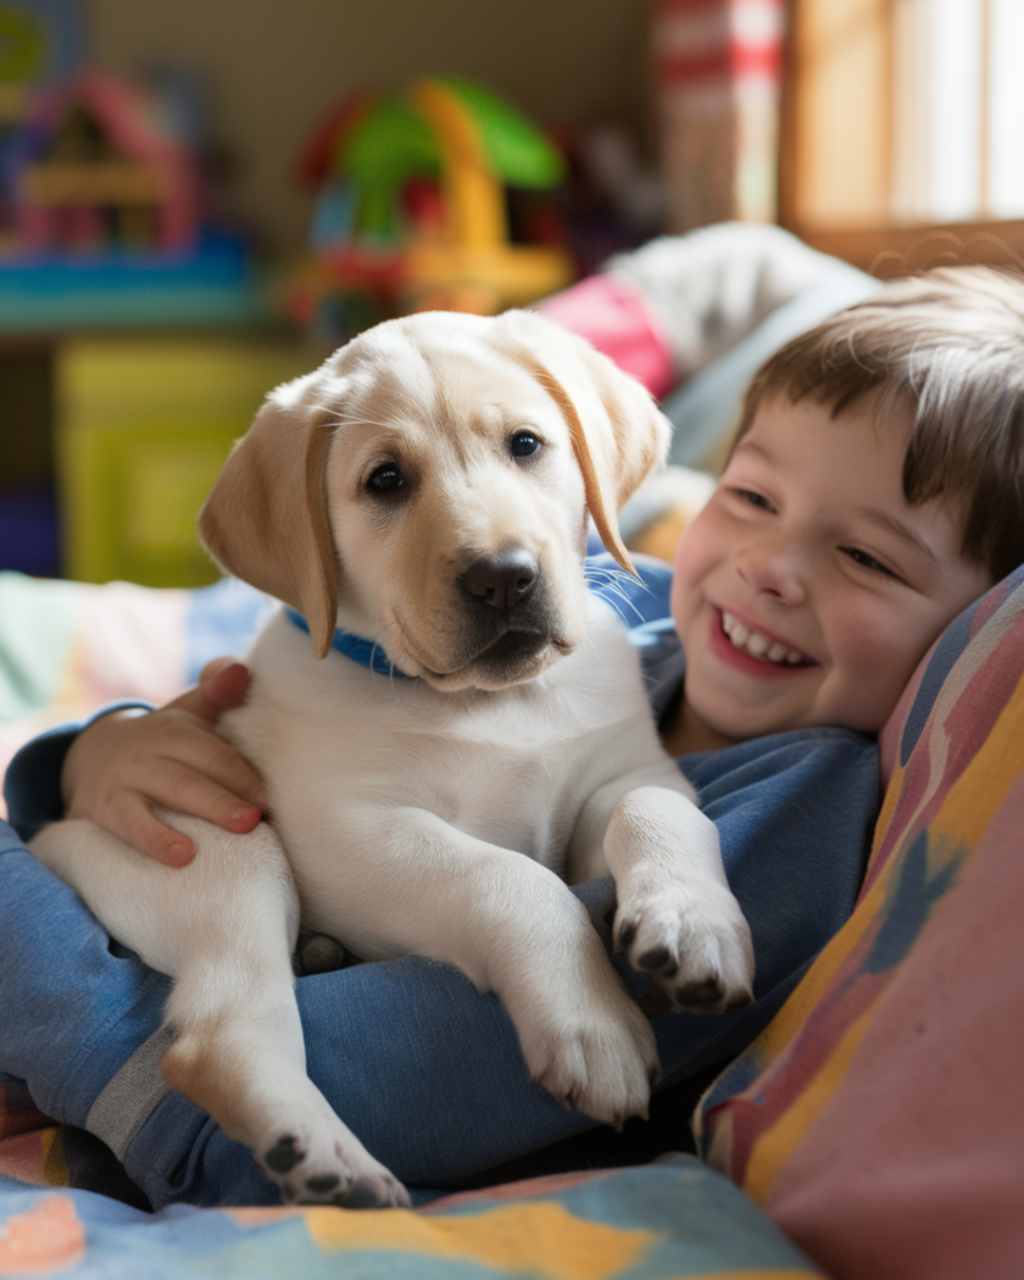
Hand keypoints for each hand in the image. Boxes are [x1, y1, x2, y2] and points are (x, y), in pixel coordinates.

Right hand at [62, 658, 267, 866]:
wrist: (91, 755)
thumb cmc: (162, 742)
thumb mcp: (187, 713)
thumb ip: (216, 693)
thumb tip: (239, 669)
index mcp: (175, 729)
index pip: (215, 753)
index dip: (245, 776)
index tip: (271, 801)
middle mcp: (149, 750)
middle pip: (195, 774)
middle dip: (229, 796)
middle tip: (258, 818)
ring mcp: (125, 778)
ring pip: (170, 793)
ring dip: (206, 811)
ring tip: (239, 830)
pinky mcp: (103, 808)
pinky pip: (130, 825)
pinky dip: (155, 840)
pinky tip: (182, 857)